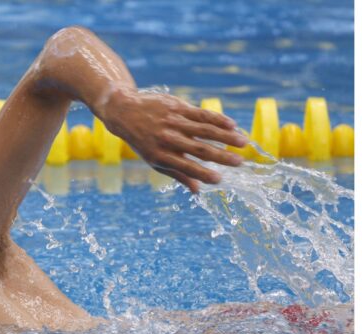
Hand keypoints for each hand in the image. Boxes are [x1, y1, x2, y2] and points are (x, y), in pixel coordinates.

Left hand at [99, 86, 248, 192]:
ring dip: (226, 136)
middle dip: (221, 157)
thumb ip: (177, 174)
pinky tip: (232, 124)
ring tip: (243, 143)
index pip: (185, 167)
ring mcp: (173, 122)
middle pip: (199, 149)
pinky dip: (217, 119)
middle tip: (240, 162)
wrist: (125, 111)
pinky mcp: (177, 107)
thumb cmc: (143, 141)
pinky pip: (200, 113)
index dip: (202, 174)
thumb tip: (198, 191)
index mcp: (161, 156)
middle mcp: (167, 139)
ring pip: (204, 130)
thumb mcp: (154, 160)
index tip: (219, 180)